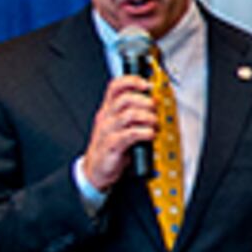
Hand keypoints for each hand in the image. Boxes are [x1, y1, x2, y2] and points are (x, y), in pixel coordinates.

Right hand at [79, 76, 159, 194]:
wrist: (96, 170)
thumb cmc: (111, 146)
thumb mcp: (120, 126)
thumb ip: (133, 112)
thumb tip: (155, 102)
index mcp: (108, 109)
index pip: (115, 86)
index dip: (131, 81)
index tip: (146, 84)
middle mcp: (106, 117)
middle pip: (125, 99)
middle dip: (145, 101)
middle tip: (155, 108)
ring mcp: (108, 131)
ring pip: (129, 115)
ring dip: (147, 117)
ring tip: (155, 123)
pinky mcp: (112, 145)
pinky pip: (130, 134)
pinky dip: (145, 132)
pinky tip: (151, 134)